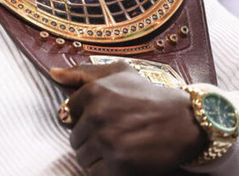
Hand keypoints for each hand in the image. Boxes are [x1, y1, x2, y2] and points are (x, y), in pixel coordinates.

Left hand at [50, 62, 207, 175]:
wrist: (185, 121)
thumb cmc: (149, 95)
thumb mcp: (118, 72)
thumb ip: (82, 72)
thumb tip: (53, 73)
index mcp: (94, 92)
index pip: (68, 112)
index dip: (84, 117)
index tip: (103, 117)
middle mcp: (97, 116)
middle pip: (74, 138)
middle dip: (90, 138)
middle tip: (114, 133)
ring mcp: (107, 141)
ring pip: (82, 157)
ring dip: (96, 156)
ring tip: (118, 146)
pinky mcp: (119, 164)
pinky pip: (95, 173)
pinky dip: (105, 170)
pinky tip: (120, 160)